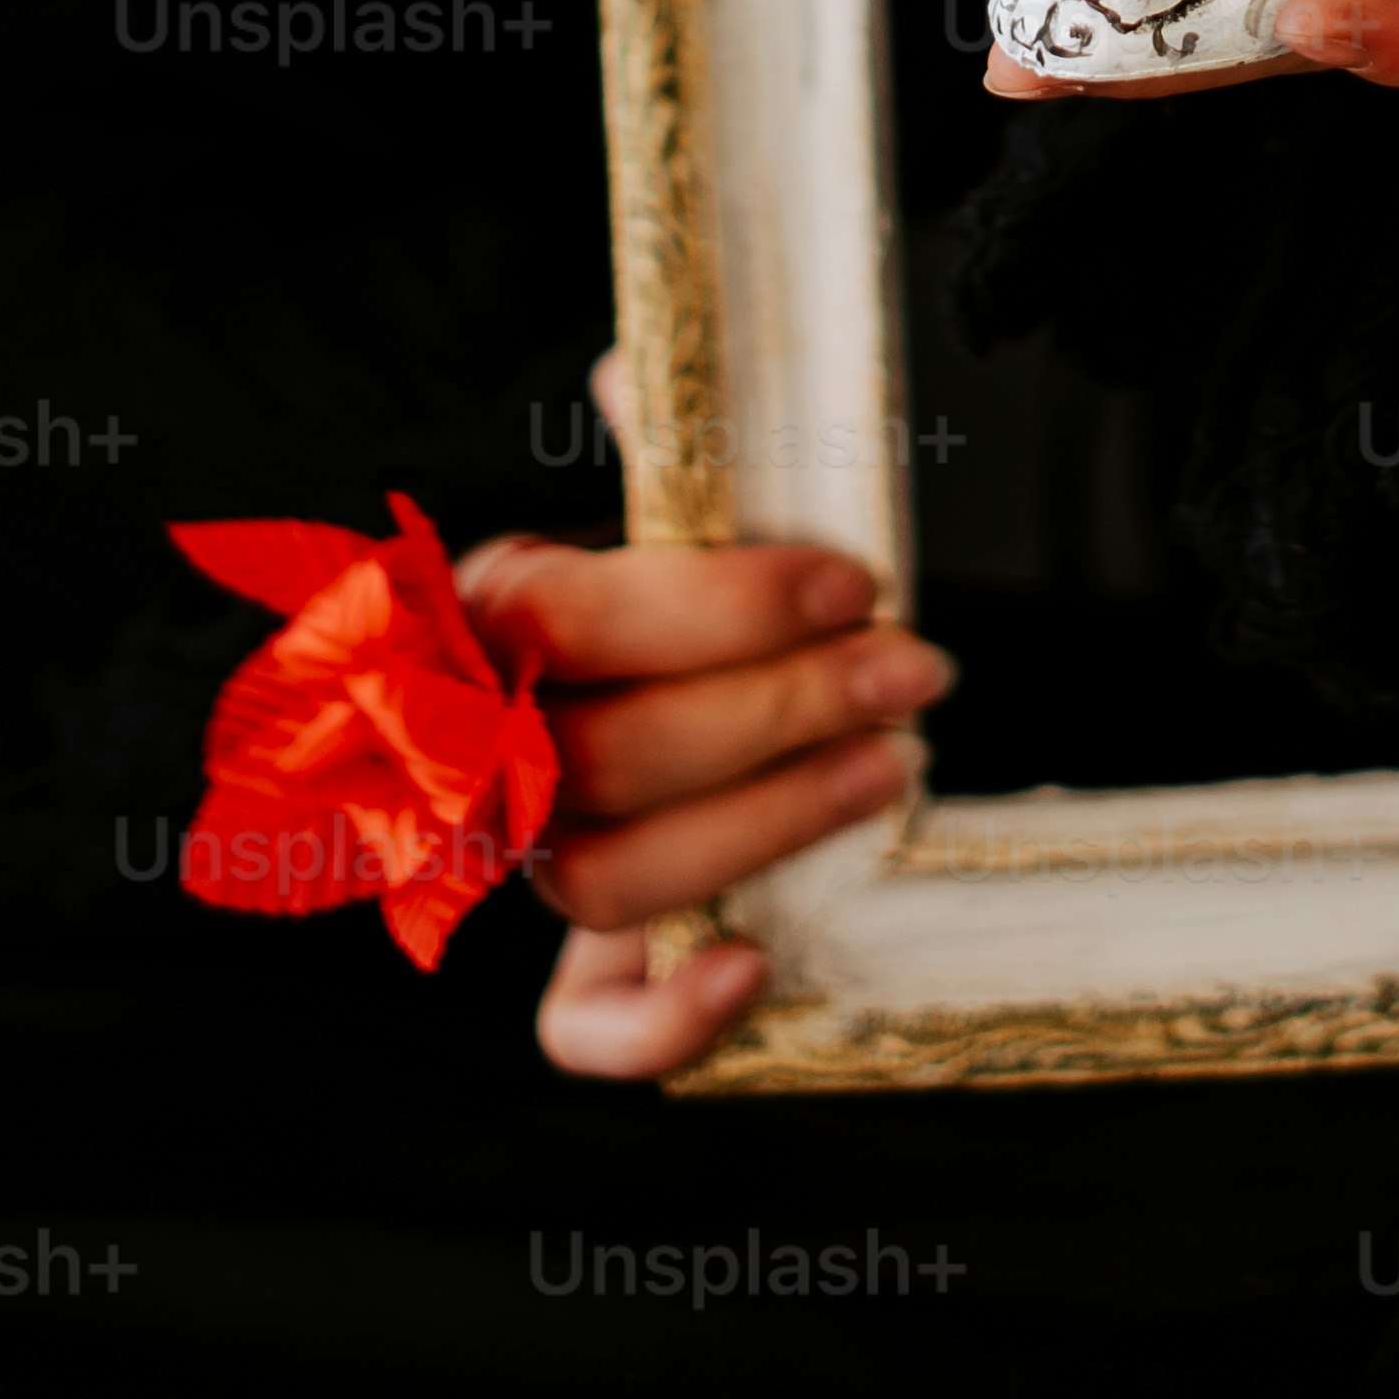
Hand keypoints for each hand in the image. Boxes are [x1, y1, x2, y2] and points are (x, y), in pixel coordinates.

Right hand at [453, 363, 955, 1079]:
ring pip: (606, 877)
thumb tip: (637, 368)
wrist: (680, 686)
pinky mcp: (582, 967)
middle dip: (781, 711)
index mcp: (489, 617)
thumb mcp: (674, 498)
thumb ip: (667, 440)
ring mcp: (530, 866)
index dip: (714, 604)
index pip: (567, 614)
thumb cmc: (685, 584)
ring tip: (892, 763)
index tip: (854, 581)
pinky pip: (579, 1029)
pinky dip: (661, 1022)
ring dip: (766, 825)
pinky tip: (757, 964)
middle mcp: (485, 753)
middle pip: (606, 756)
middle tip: (913, 670)